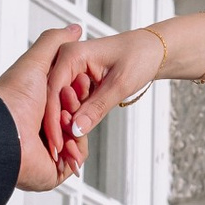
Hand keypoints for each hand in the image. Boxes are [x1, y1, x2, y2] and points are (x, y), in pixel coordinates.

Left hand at [0, 24, 83, 189]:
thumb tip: (75, 28)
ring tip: (62, 123)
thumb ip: (54, 42)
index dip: (78, 89)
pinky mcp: (53, 169)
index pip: (70, 96)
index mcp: (36, 104)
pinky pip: (77, 159)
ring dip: (76, 128)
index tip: (78, 83)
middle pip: (78, 115)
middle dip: (78, 107)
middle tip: (67, 102)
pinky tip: (63, 143)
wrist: (3, 134)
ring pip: (80, 136)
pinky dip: (75, 149)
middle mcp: (41, 127)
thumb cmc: (12, 98)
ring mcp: (47, 149)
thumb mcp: (34, 62)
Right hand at [43, 26, 168, 172]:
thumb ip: (97, 107)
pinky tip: (75, 138)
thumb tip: (76, 129)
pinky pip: (69, 104)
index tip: (56, 145)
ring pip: (59, 105)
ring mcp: (69, 71)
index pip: (53, 90)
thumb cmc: (140, 56)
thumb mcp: (120, 84)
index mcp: (72, 54)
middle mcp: (65, 60)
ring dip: (65, 127)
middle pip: (52, 99)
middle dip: (57, 128)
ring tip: (70, 152)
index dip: (53, 120)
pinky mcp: (75, 82)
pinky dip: (73, 121)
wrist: (152, 50)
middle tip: (64, 155)